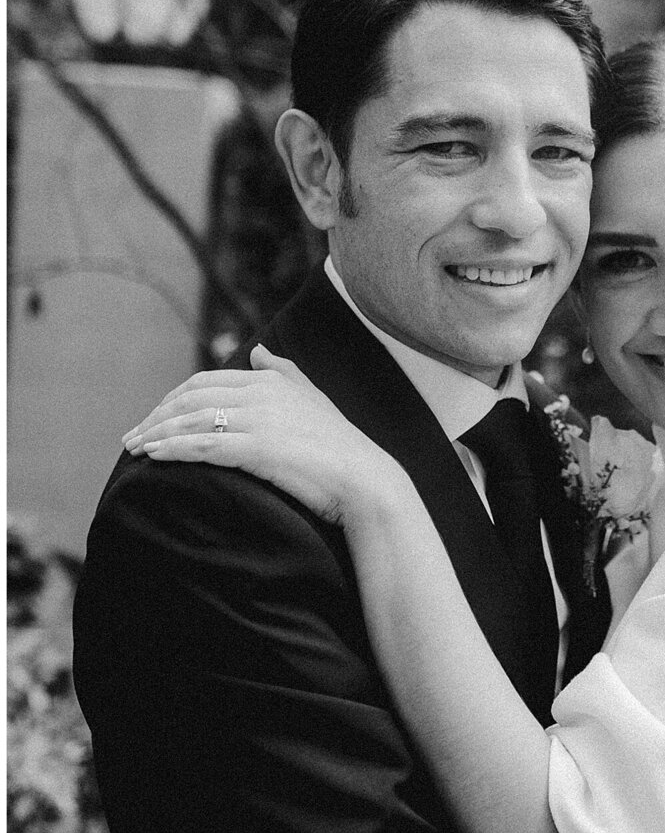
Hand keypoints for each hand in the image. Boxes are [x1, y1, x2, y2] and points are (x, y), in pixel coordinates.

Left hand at [122, 345, 397, 525]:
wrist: (365, 481)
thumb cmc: (342, 448)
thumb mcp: (313, 400)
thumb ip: (285, 372)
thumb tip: (259, 351)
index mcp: (270, 380)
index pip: (204, 382)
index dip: (171, 400)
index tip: (153, 419)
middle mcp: (261, 393)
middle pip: (190, 399)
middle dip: (156, 417)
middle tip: (132, 437)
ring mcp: (259, 420)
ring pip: (192, 421)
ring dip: (156, 433)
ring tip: (134, 449)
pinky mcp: (258, 449)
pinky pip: (203, 446)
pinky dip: (173, 449)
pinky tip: (154, 457)